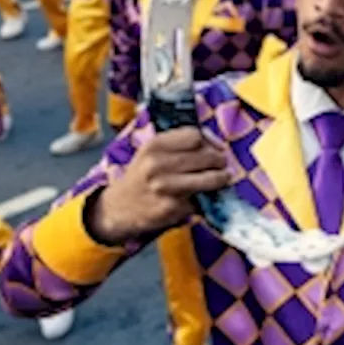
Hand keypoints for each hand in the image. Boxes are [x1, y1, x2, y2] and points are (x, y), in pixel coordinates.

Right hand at [89, 128, 230, 244]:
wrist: (120, 207)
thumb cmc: (143, 175)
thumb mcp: (152, 152)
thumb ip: (179, 144)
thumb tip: (216, 143)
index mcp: (154, 145)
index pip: (195, 136)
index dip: (209, 141)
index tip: (215, 147)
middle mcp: (157, 164)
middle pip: (206, 156)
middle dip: (220, 160)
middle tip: (223, 164)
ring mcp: (165, 187)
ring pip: (210, 178)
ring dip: (221, 178)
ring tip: (224, 178)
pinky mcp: (172, 208)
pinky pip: (201, 200)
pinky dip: (206, 198)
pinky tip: (201, 196)